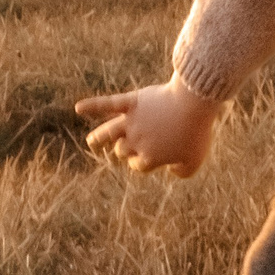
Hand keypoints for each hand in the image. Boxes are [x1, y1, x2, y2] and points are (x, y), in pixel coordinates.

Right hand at [76, 78, 221, 175]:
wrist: (193, 105)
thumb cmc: (196, 133)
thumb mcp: (195, 160)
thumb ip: (183, 172)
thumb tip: (171, 169)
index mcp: (149, 157)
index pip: (138, 165)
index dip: (144, 161)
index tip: (157, 154)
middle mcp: (135, 141)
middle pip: (123, 149)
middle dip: (126, 149)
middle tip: (133, 143)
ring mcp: (132, 121)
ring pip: (109, 132)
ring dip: (99, 137)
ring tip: (91, 141)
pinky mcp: (132, 102)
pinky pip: (108, 104)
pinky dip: (92, 105)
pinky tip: (78, 108)